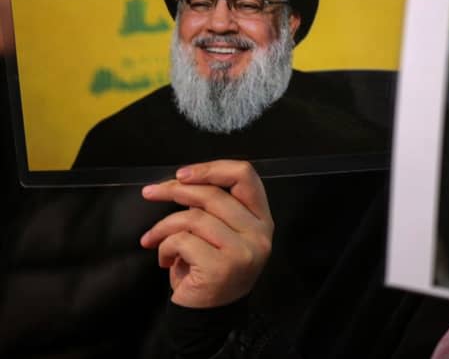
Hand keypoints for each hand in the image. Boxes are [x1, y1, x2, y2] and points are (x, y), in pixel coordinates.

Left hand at [140, 160, 272, 307]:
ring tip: (154, 238)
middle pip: (213, 194)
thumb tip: (179, 181)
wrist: (209, 316)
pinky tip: (164, 259)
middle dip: (175, 191)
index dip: (211, 168)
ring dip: (164, 226)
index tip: (182, 174)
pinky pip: (182, 241)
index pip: (245, 175)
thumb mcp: (221, 232)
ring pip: (193, 217)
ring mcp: (243, 251)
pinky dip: (164, 247)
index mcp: (261, 218)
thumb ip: (214, 206)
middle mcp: (259, 233)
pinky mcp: (221, 267)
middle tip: (150, 193)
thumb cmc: (210, 269)